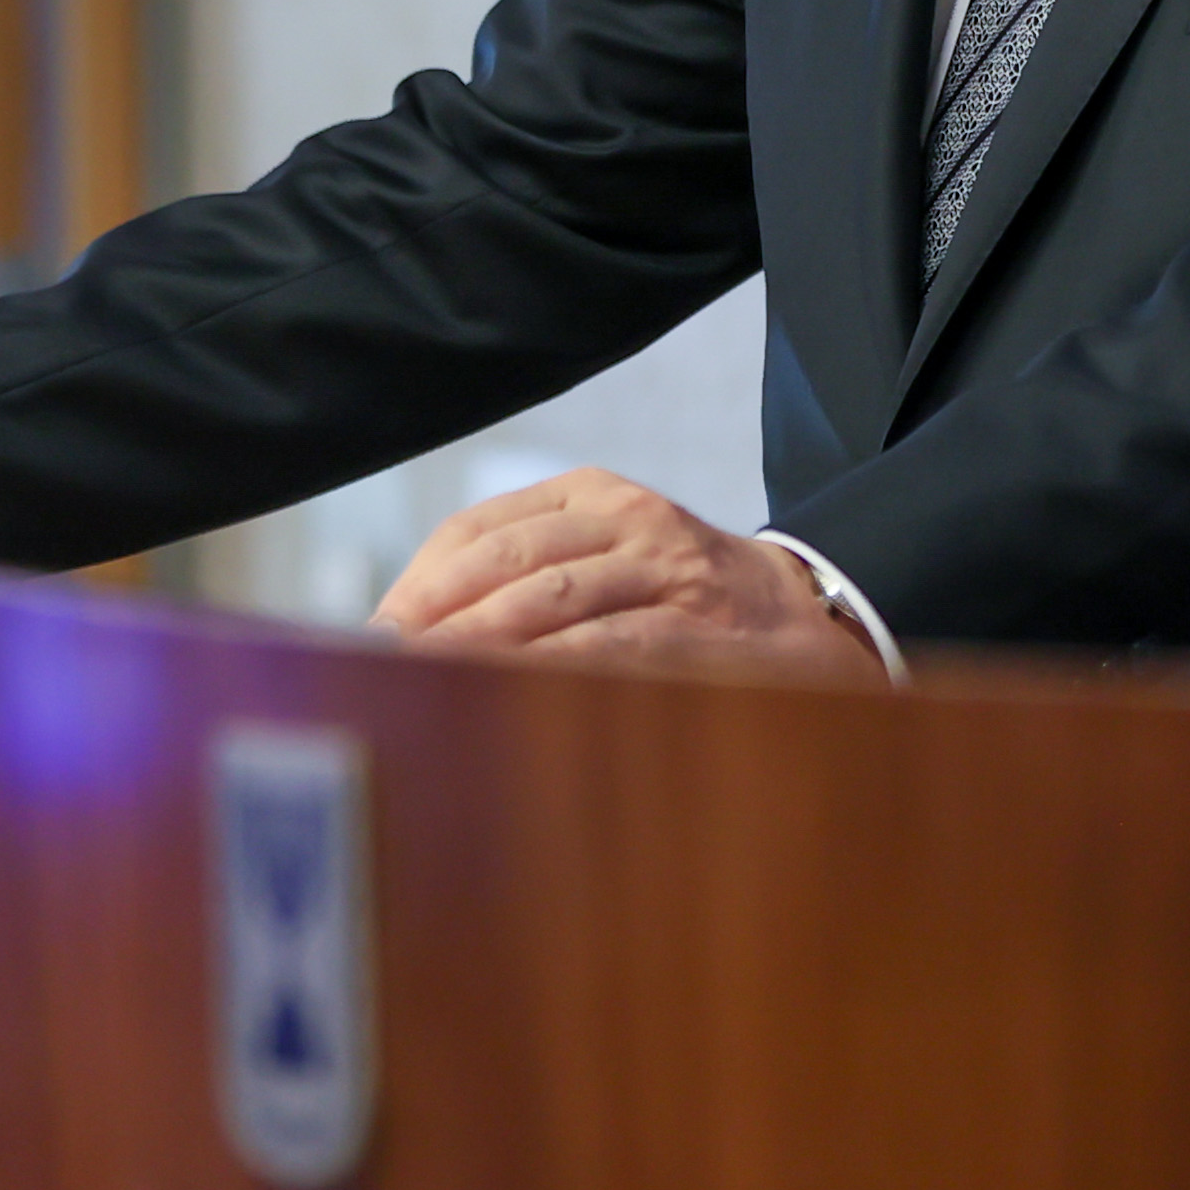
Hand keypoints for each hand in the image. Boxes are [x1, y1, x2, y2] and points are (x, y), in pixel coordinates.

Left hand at [368, 468, 888, 682]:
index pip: (479, 529)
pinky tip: (510, 694)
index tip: (371, 637)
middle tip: (380, 668)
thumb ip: (528, 583)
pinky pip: (615, 641)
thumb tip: (406, 641)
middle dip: (435, 619)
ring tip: (425, 684)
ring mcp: (673, 566)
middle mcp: (632, 517)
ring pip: (554, 597)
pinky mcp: (705, 622)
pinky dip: (556, 668)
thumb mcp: (611, 560)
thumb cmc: (689, 602)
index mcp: (595, 495)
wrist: (817, 616)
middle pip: (507, 560)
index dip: (418, 584)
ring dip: (480, 645)